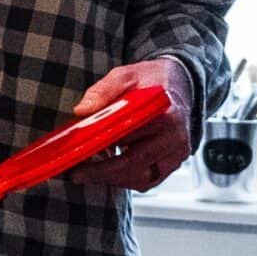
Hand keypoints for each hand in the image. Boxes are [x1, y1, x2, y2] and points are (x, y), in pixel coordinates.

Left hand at [64, 58, 194, 191]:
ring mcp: (177, 153)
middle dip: (101, 172)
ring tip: (90, 170)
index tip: (79, 158)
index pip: (129, 138)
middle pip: (134, 165)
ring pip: (142, 179)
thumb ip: (103, 91)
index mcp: (165, 114)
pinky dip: (126, 178)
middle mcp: (175, 137)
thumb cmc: (152, 81)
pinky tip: (109, 169)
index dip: (101, 149)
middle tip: (77, 173)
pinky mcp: (174, 162)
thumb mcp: (125, 76)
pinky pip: (149, 180)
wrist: (179, 85)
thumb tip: (82, 110)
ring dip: (113, 178)